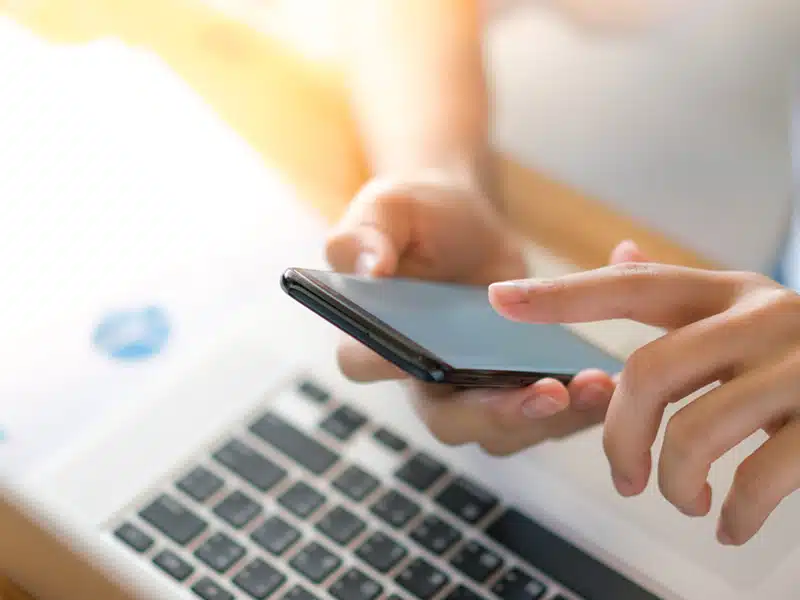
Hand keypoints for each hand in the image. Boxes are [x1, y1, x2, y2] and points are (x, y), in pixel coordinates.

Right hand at [325, 171, 616, 454]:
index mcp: (374, 337)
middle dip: (498, 414)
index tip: (433, 358)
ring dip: (552, 419)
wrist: (460, 224)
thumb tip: (369, 267)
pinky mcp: (513, 386)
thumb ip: (365, 234)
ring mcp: (470, 390)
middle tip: (548, 392)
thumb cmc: (415, 216)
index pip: (366, 363)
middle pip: (448, 420)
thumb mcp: (386, 209)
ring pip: (504, 431)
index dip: (393, 367)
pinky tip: (612, 374)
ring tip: (597, 384)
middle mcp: (419, 379)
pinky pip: (545, 413)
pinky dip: (581, 403)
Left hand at [490, 241, 799, 544]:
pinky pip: (765, 476)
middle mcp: (762, 318)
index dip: (561, 295)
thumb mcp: (747, 306)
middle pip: (649, 373)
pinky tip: (727, 522)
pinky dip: (734, 511)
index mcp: (727, 292)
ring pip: (698, 431)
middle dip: (619, 436)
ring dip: (673, 480)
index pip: (630, 287)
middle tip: (623, 477)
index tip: (500, 299)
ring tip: (679, 498)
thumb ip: (682, 292)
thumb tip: (621, 255)